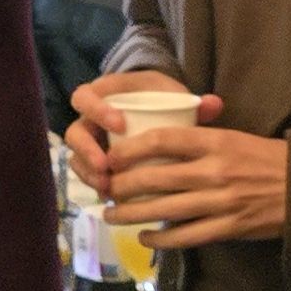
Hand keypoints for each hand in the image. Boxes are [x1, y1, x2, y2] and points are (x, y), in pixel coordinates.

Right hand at [63, 69, 185, 193]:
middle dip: (88, 150)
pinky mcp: (94, 159)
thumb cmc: (162, 99)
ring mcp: (90, 140)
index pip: (87, 96)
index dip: (98, 109)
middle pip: (75, 131)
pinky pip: (85, 172)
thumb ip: (193, 101)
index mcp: (105, 93)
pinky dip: (95, 184)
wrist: (156, 107)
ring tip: (107, 188)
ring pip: (77, 156)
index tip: (120, 124)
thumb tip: (215, 104)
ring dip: (89, 173)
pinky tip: (110, 197)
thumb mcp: (173, 94)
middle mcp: (91, 117)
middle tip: (107, 166)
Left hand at [104, 115, 287, 245]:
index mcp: (216, 142)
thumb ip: (200, 140)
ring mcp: (221, 202)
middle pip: (155, 178)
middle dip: (123, 185)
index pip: (162, 140)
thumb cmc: (268, 159)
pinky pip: (186, 236)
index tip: (111, 156)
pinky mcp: (229, 227)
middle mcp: (215, 171)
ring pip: (164, 210)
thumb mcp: (235, 138)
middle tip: (105, 188)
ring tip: (112, 215)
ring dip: (132, 214)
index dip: (130, 149)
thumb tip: (159, 141)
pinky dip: (161, 238)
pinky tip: (145, 237)